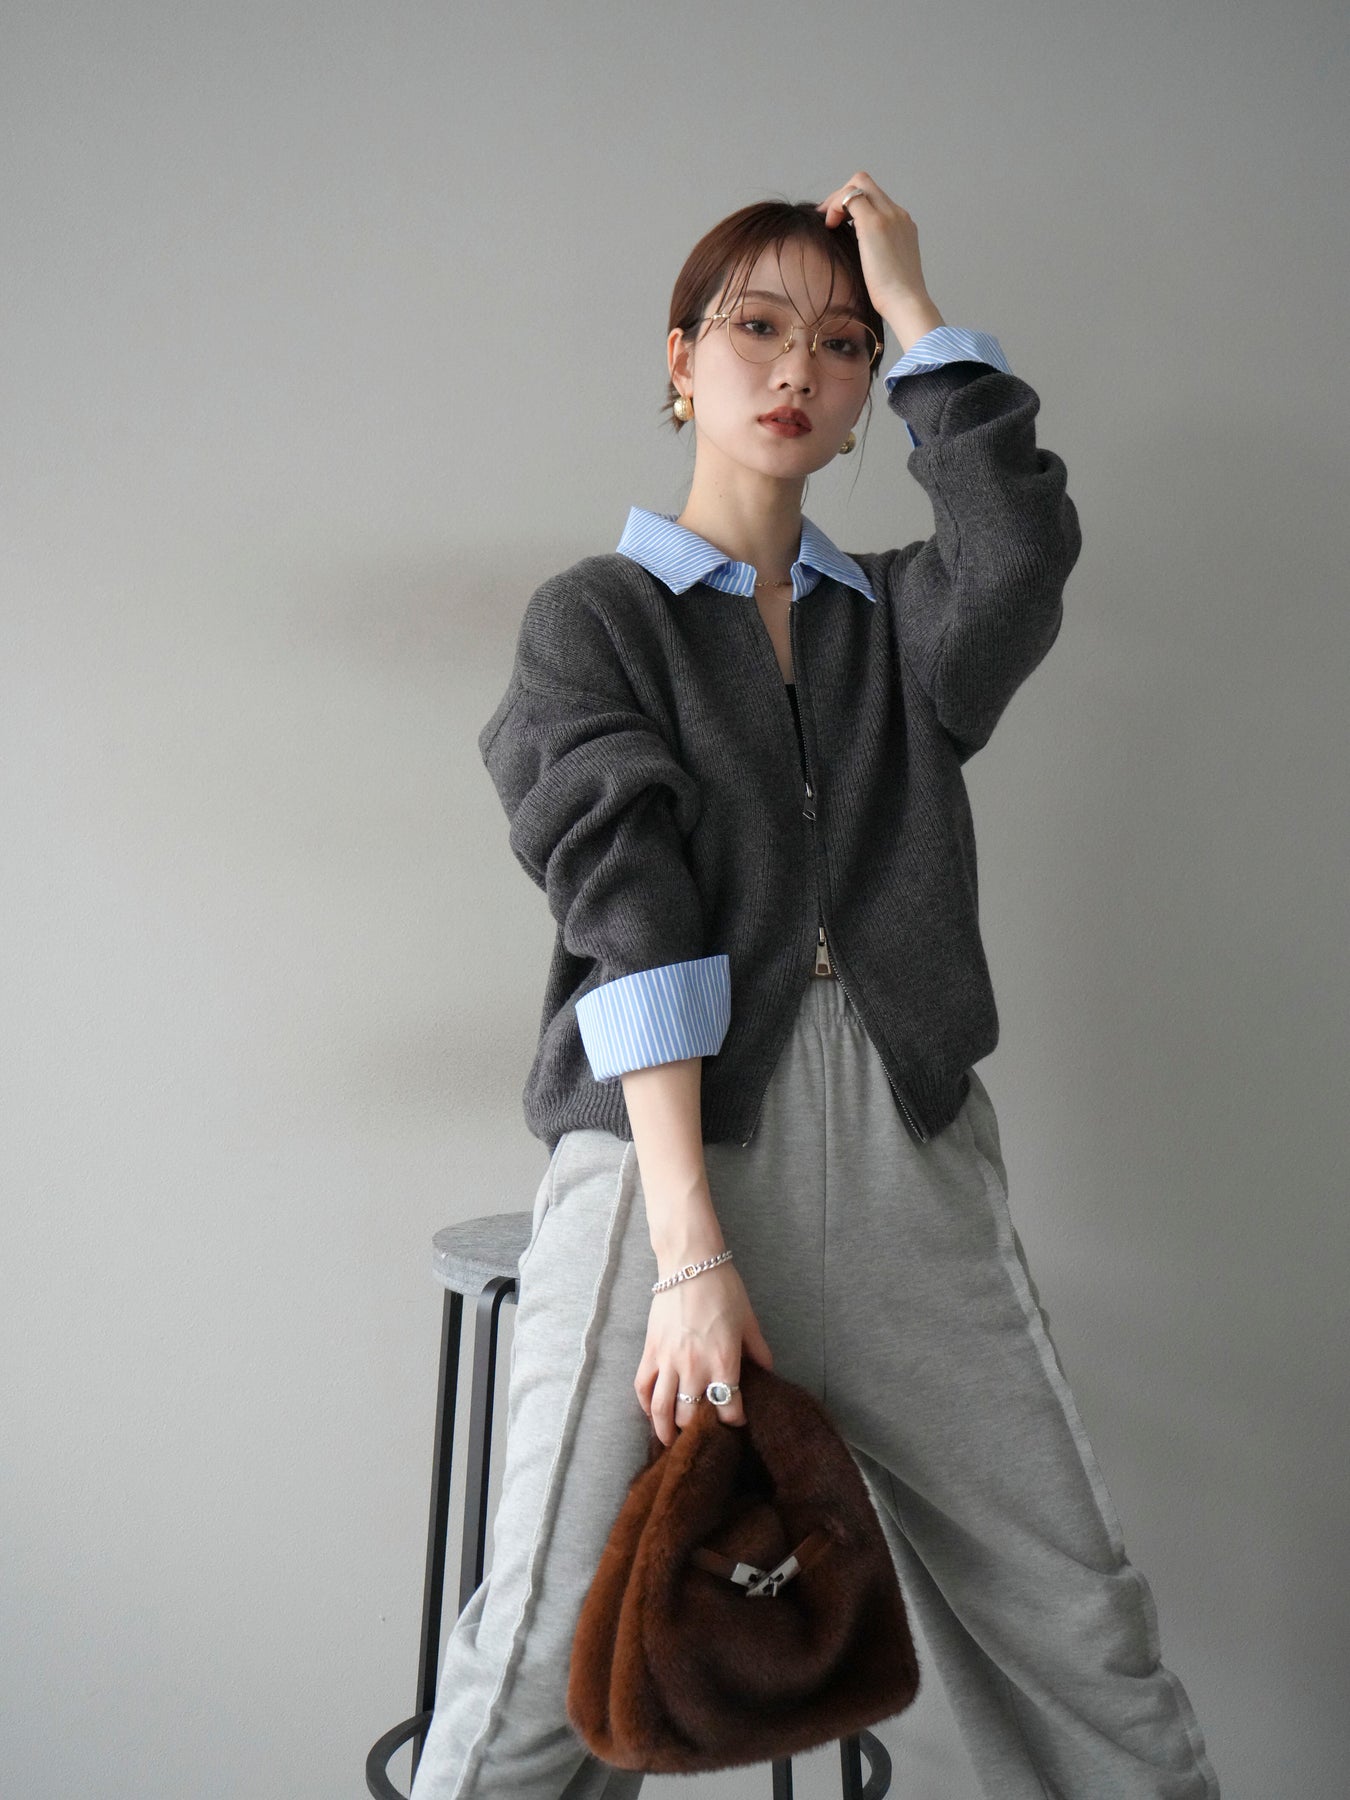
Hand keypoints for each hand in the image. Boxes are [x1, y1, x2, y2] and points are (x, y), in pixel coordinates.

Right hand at [635, 1259, 774, 1447]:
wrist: (691, 1264)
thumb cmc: (724, 1288)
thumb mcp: (749, 1321)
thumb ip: (758, 1352)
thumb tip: (767, 1373)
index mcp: (723, 1362)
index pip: (728, 1408)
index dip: (734, 1421)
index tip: (736, 1421)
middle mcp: (694, 1368)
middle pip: (691, 1416)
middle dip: (698, 1431)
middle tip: (702, 1434)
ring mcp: (668, 1361)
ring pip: (662, 1409)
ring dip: (665, 1430)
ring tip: (670, 1441)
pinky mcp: (650, 1351)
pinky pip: (642, 1387)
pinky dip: (645, 1405)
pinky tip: (652, 1412)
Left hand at [817, 171, 936, 324]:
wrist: (906, 303)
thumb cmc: (895, 297)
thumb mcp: (887, 268)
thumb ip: (876, 253)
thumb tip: (857, 255)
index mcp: (903, 225)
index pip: (875, 198)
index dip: (853, 205)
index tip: (839, 224)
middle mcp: (898, 214)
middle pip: (866, 184)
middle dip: (841, 196)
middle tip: (828, 219)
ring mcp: (889, 215)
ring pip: (858, 184)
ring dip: (836, 199)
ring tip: (828, 223)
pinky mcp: (874, 223)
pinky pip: (848, 197)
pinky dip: (834, 207)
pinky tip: (829, 226)